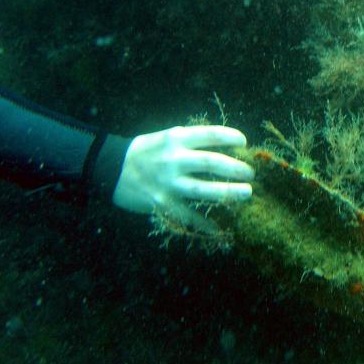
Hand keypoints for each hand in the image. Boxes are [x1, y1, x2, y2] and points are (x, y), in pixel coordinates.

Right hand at [112, 125, 253, 232]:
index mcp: (176, 138)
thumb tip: (226, 144)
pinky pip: (188, 215)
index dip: (231, 137)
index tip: (244, 142)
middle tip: (251, 173)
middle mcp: (173, 159)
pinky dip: (204, 223)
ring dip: (228, 192)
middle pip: (211, 163)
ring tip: (247, 193)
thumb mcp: (166, 136)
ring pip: (203, 190)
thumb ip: (191, 140)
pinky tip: (220, 228)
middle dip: (236, 168)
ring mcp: (168, 183)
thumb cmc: (146, 151)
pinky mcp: (162, 203)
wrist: (111, 169)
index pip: (210, 135)